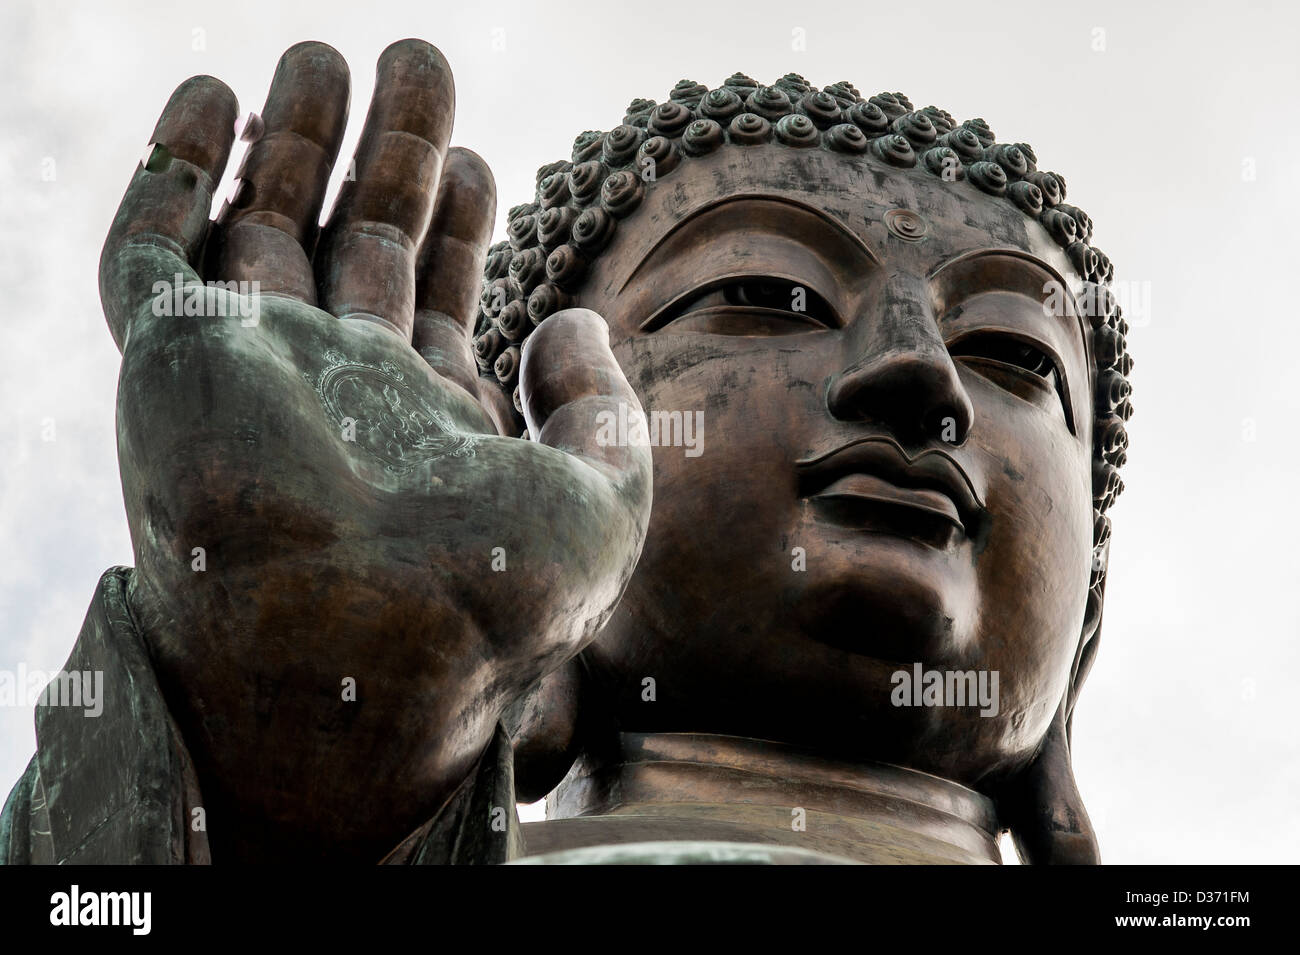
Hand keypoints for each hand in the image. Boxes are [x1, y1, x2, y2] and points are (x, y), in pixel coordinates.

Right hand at [99, 39, 650, 860]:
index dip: (453, 220)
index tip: (474, 157)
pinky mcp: (171, 358)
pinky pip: (151, 252)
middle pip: (356, 240)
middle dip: (386, 151)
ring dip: (290, 140)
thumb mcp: (602, 499)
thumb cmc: (493, 598)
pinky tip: (206, 101)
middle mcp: (335, 390)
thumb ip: (601, 408)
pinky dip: (172, 174)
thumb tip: (577, 319)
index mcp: (424, 421)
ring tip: (321, 55)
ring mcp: (250, 371)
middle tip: (415, 58)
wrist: (366, 655)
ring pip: (264, 226)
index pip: (433, 294)